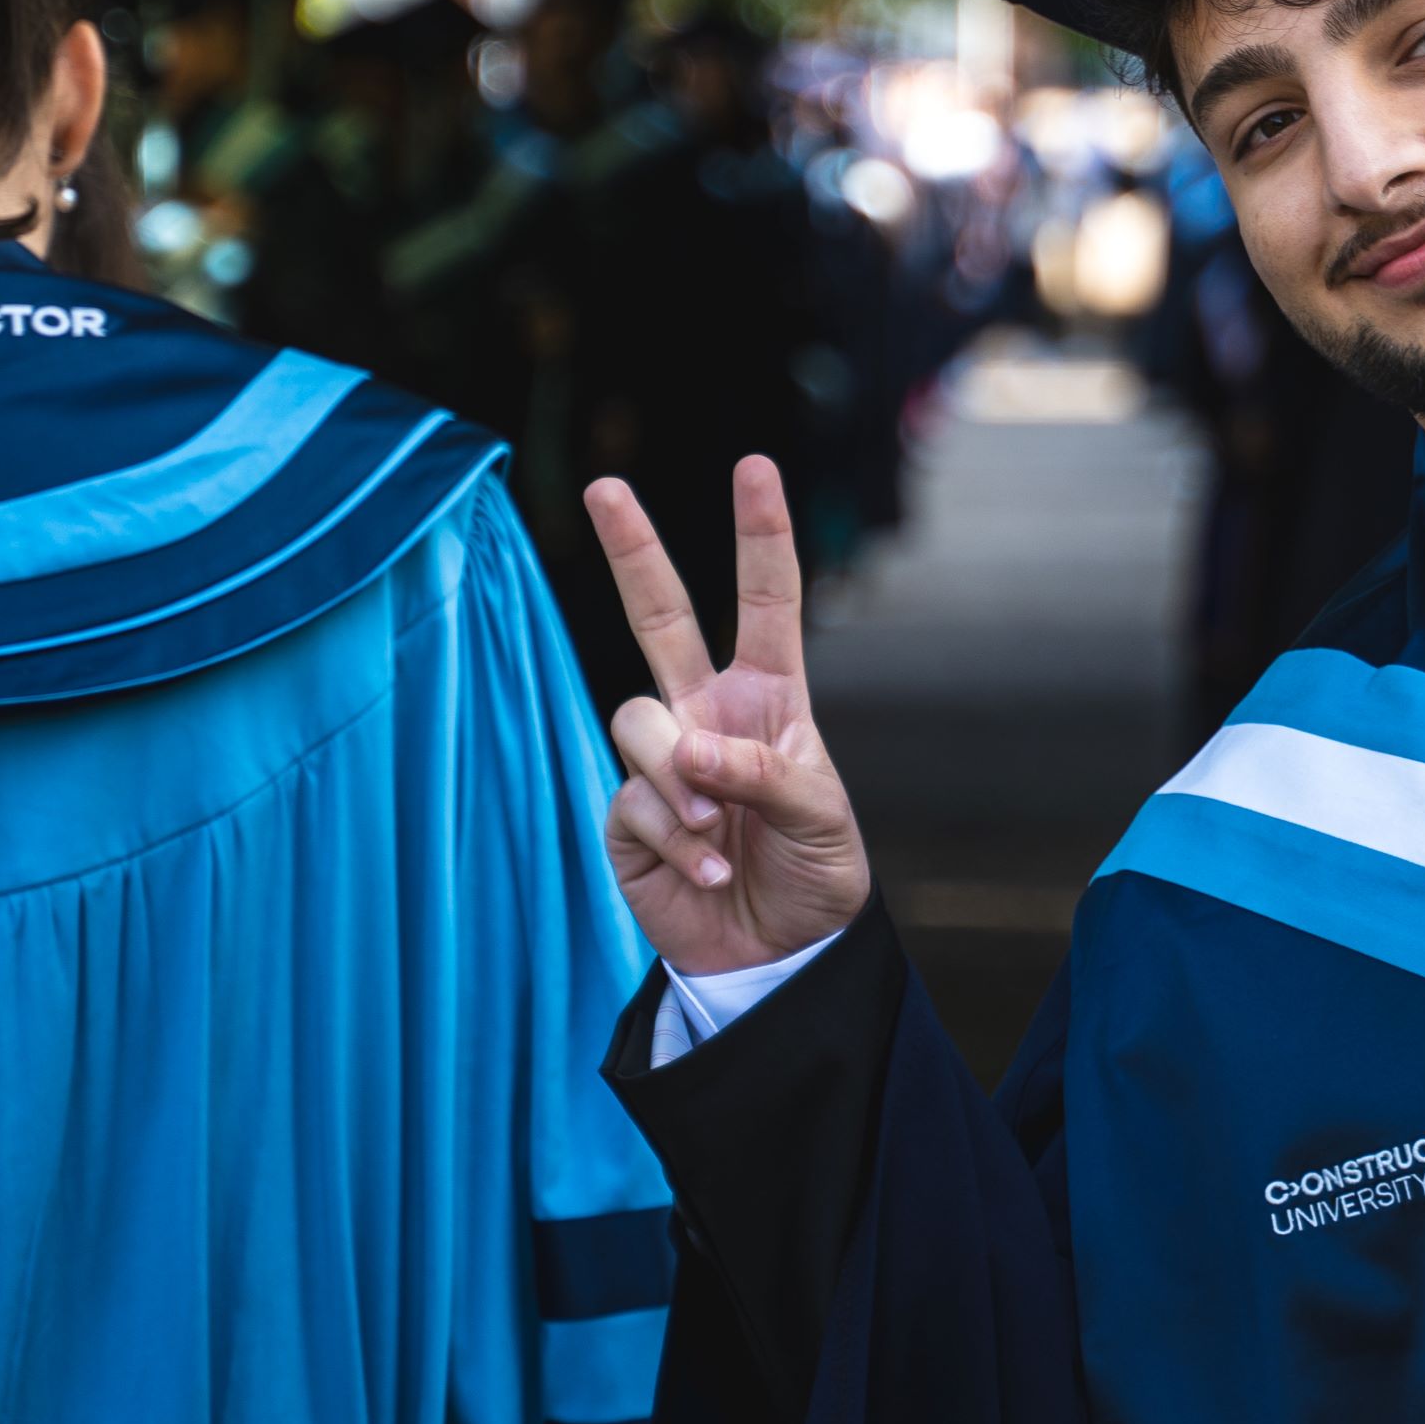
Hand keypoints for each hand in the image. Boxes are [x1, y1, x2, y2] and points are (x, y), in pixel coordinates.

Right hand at [593, 456, 873, 974]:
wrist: (778, 956)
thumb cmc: (813, 873)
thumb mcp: (820, 818)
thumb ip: (762, 773)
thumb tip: (686, 749)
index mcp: (769, 697)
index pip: (767, 603)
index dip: (761, 536)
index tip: (755, 467)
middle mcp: (706, 713)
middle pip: (659, 615)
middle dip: (632, 549)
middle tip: (604, 486)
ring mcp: (661, 761)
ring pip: (637, 720)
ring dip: (679, 778)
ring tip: (720, 830)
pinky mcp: (626, 815)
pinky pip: (634, 802)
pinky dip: (677, 839)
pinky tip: (711, 868)